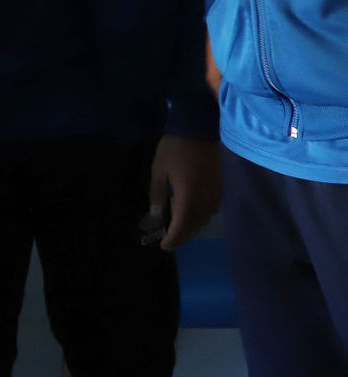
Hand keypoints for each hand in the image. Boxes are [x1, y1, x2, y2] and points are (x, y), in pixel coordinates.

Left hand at [146, 134, 221, 250]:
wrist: (199, 130)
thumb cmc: (174, 149)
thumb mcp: (158, 170)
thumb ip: (157, 195)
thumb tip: (155, 216)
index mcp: (188, 197)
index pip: (181, 226)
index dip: (173, 239)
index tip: (163, 246)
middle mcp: (205, 200)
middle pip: (194, 227)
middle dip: (182, 237)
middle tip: (169, 242)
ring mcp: (215, 195)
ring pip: (204, 221)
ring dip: (191, 229)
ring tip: (178, 232)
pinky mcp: (220, 189)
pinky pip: (210, 212)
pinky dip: (200, 219)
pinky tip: (191, 217)